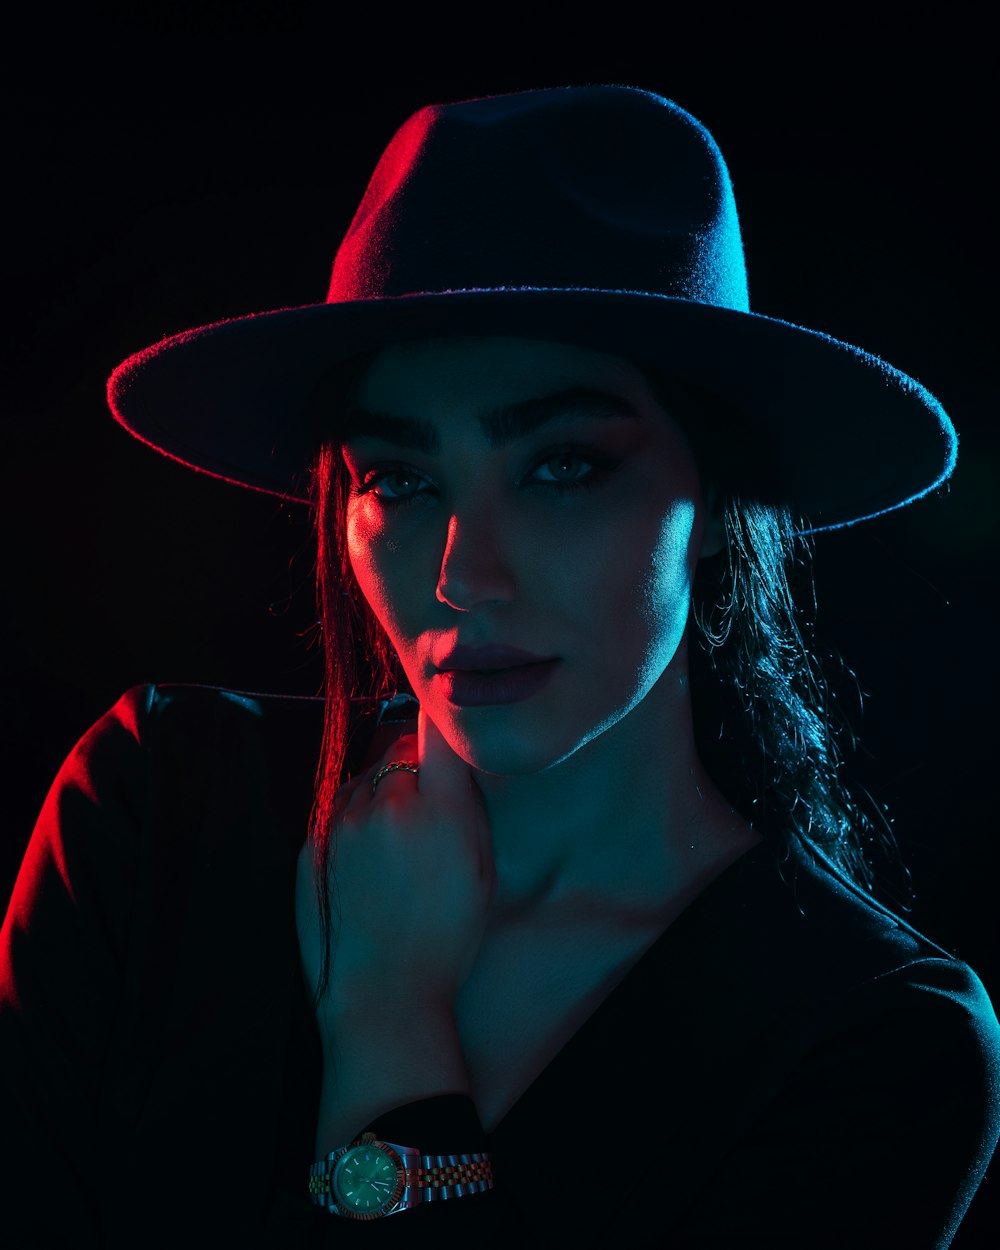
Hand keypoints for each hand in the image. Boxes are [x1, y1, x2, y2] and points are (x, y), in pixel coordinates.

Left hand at [296, 705, 496, 1026]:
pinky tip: (370, 861)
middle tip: (428, 806)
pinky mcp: (312, 842)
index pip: (437, 728)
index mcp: (438, 807)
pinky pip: (338, 807)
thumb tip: (455, 759)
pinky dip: (355, 818)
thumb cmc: (445, 937)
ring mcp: (342, 821)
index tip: (449, 724)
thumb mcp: (481, 867)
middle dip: (414, 766)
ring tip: (397, 844)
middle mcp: (386, 802)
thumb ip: (467, 803)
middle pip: (399, 749)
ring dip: (382, 791)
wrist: (384, 996)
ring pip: (367, 776)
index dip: (444, 723)